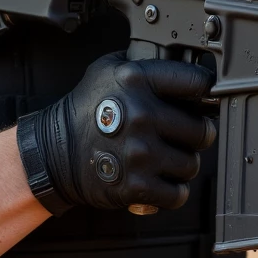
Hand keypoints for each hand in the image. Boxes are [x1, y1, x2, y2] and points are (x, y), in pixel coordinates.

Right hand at [18, 52, 216, 212]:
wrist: (54, 153)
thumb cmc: (86, 111)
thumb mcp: (107, 70)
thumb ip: (145, 64)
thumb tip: (187, 63)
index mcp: (137, 80)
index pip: (198, 82)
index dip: (204, 94)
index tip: (201, 102)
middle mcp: (141, 114)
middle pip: (202, 130)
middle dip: (195, 135)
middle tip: (180, 136)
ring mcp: (139, 152)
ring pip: (191, 164)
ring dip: (181, 164)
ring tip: (161, 158)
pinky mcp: (136, 185)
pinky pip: (178, 193)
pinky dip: (171, 191)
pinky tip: (157, 180)